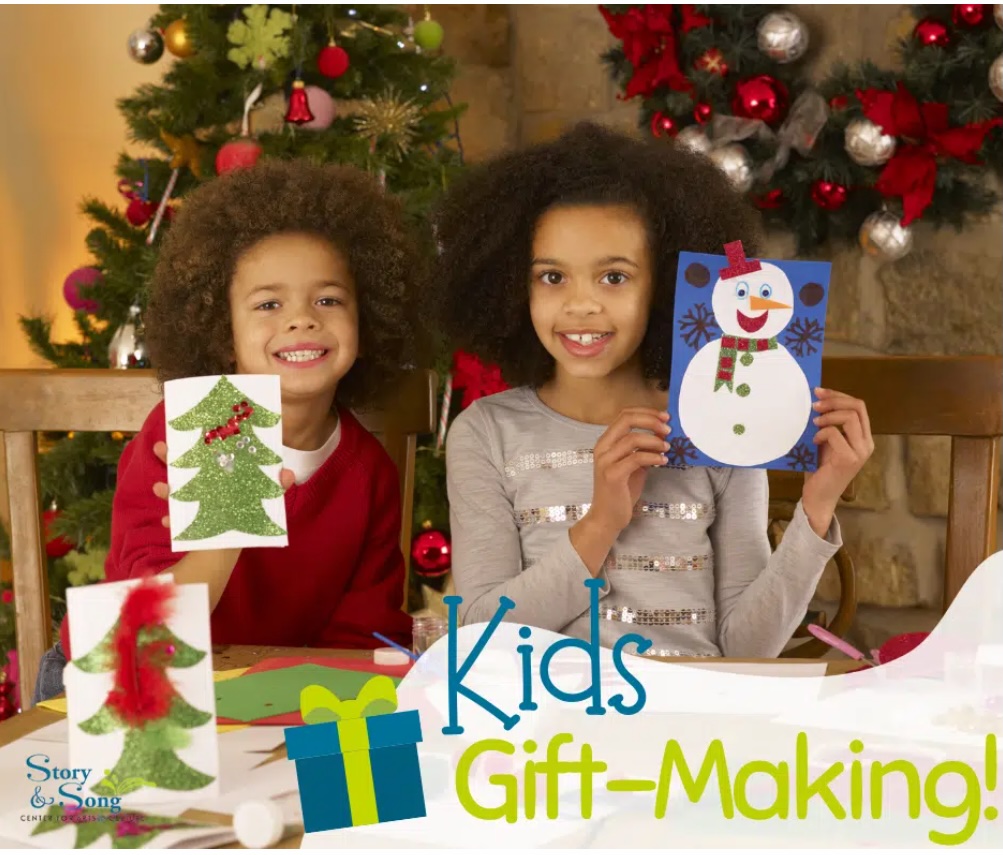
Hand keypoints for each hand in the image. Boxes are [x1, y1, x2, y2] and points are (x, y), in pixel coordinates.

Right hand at [151, 441, 295, 528]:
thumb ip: (275, 484)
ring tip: (160, 487)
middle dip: (171, 457)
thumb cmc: (252, 509)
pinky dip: (173, 521)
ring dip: (166, 489)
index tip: (183, 428)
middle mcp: (204, 483)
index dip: (195, 441)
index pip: (206, 452)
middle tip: (160, 447)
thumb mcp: (264, 494)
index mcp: (220, 472)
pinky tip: (168, 522)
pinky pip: (177, 520)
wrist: (242, 539)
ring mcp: (194, 502)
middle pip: (184, 466)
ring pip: (176, 491)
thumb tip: (287, 474)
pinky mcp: (189, 522)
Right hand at [585, 408, 670, 535]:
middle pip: (626, 420)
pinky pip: (635, 458)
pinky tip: (663, 461)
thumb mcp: (634, 465)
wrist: (607, 517)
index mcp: (606, 442)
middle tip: (668, 429)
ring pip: (632, 438)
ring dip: (654, 441)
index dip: (646, 412)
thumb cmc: (621, 490)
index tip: (665, 417)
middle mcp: (602, 447)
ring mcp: (605, 461)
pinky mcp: (612, 475)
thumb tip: (663, 435)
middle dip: (651, 421)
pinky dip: (653, 457)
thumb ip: (644, 449)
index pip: (624, 415)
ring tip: (668, 448)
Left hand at [802, 388, 873, 536]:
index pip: (858, 406)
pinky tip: (813, 442)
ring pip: (850, 417)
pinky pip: (836, 434)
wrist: (818, 497)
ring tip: (813, 423)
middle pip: (858, 407)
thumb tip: (816, 401)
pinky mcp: (850, 459)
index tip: (818, 392)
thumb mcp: (824, 442)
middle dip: (834, 400)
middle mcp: (866, 443)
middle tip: (814, 404)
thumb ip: (827, 425)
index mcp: (863, 437)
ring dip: (828, 416)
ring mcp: (860, 452)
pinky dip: (822, 433)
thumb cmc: (819, 469)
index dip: (838, 395)